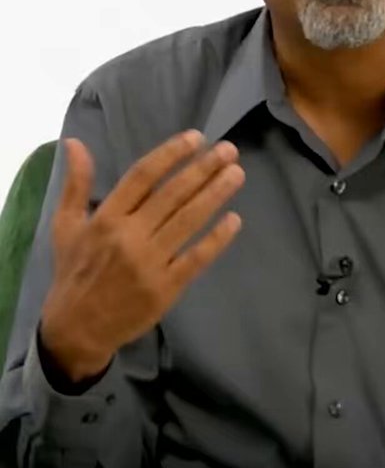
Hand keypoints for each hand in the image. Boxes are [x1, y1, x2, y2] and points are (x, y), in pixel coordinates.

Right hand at [40, 131, 244, 381]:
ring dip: (215, 195)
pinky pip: (196, 258)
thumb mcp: (66, 225)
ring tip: (236, 174)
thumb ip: (76, 184)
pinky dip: (217, 239)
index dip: (171, 154)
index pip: (143, 175)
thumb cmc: (74, 272)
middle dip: (203, 169)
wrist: (77, 328)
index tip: (195, 139)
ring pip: (188, 221)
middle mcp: (129, 236)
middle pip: (172, 194)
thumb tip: (74, 142)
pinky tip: (234, 219)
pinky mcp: (165, 288)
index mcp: (106, 217)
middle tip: (229, 150)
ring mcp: (149, 263)